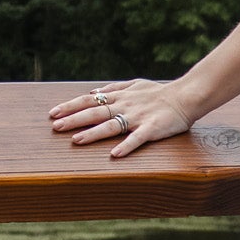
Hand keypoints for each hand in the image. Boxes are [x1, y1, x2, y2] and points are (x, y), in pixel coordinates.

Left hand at [48, 78, 192, 156]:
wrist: (187, 96)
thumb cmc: (160, 92)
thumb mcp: (135, 84)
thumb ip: (114, 88)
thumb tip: (93, 92)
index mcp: (120, 96)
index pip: (89, 100)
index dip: (70, 106)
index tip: (53, 113)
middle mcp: (125, 106)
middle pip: (95, 113)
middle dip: (74, 120)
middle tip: (55, 127)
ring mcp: (138, 117)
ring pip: (112, 125)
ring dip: (93, 133)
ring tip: (76, 140)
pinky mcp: (152, 128)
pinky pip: (137, 138)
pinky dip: (126, 146)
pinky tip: (114, 155)